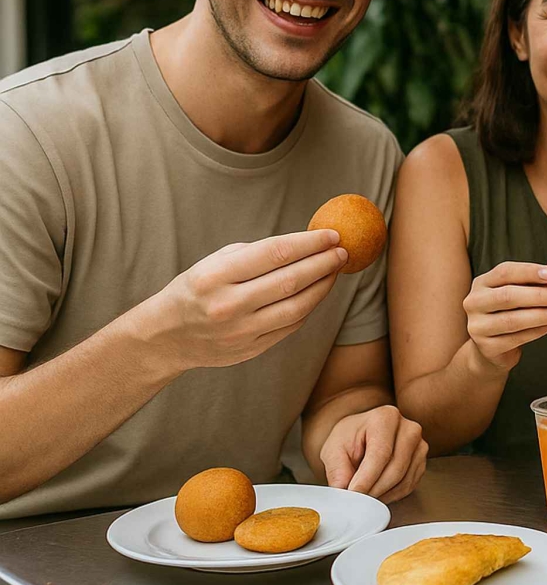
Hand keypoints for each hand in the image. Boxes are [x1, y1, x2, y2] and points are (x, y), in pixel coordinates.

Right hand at [141, 230, 348, 371]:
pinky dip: (308, 307)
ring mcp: (240, 331)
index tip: (331, 235)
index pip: (274, 253)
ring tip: (335, 270)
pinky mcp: (250, 350)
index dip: (309, 243)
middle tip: (342, 252)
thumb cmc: (195, 289)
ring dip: (323, 286)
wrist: (165, 337)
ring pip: (296, 307)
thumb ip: (254, 254)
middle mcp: (227, 305)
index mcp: (215, 276)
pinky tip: (317, 292)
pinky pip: (290, 326)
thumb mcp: (213, 263)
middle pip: (290, 280)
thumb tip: (305, 244)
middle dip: (323, 263)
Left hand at [320, 404, 428, 502]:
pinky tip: (377, 492)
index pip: (381, 454)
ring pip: (404, 480)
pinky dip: (392, 495)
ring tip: (364, 495)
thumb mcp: (334, 451)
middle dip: (374, 490)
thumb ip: (338, 472)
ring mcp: (419, 445)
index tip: (353, 494)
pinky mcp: (421, 461)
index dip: (367, 478)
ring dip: (382, 494)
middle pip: (396, 469)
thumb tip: (344, 494)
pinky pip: (409, 485)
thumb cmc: (349, 440)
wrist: (361, 436)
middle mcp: (408, 429)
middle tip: (356, 500)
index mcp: (386, 418)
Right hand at [463, 262, 546, 372]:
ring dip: (544, 315)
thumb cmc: (508, 314)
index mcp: (482, 283)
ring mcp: (478, 326)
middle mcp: (475, 302)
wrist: (491, 349)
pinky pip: (517, 338)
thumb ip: (529, 286)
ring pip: (513, 320)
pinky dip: (539, 330)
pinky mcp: (487, 347)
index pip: (504, 272)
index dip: (528, 272)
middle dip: (539, 296)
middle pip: (508, 296)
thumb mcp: (514, 295)